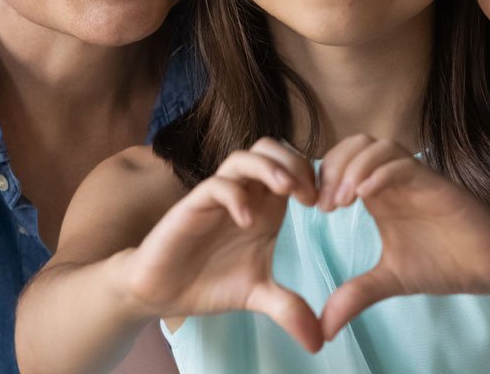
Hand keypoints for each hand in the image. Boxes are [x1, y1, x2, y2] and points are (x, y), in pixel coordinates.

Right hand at [118, 139, 323, 350]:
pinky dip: (236, 195)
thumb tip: (319, 342)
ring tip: (287, 192)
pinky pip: (216, 185)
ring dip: (270, 168)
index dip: (314, 176)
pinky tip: (248, 221)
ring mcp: (217, 197)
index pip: (294, 165)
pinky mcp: (192, 206)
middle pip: (272, 147)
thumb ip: (289, 309)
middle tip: (311, 196)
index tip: (328, 206)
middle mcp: (244, 194)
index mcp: (265, 205)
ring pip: (244, 157)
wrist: (161, 292)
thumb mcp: (258, 296)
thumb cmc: (209, 283)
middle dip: (296, 163)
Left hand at [314, 135, 489, 340]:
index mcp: (380, 194)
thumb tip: (323, 328)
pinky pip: (404, 164)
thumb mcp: (389, 281)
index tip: (314, 209)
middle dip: (333, 167)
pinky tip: (365, 197)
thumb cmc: (444, 264)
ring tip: (343, 202)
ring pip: (378, 146)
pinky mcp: (437, 184)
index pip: (342, 161)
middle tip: (325, 204)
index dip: (322, 177)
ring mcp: (417, 179)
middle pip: (355, 144)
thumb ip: (356, 295)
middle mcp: (395, 180)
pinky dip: (379, 173)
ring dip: (353, 167)